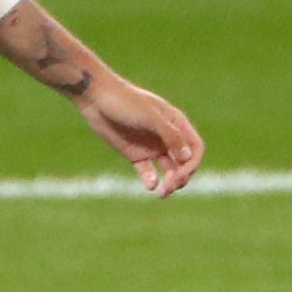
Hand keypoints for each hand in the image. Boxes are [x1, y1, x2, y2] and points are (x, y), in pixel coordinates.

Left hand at [75, 74, 203, 196]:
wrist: (95, 99)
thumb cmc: (125, 102)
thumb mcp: (150, 117)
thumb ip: (170, 136)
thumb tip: (188, 157)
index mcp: (176, 123)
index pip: (195, 147)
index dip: (192, 163)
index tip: (181, 174)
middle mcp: (166, 136)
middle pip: (184, 162)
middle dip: (181, 177)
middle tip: (169, 187)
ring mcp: (151, 146)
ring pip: (169, 170)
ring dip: (170, 182)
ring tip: (162, 193)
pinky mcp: (135, 154)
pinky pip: (148, 172)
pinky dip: (151, 180)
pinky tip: (150, 184)